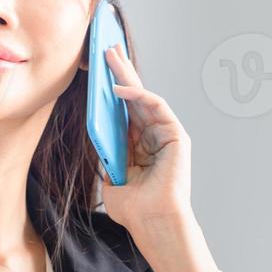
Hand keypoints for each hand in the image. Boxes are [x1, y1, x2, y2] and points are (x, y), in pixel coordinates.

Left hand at [98, 44, 192, 231]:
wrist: (153, 223)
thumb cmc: (134, 208)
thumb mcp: (111, 175)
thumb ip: (107, 153)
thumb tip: (95, 130)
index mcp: (138, 145)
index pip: (124, 109)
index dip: (112, 88)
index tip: (98, 68)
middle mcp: (153, 136)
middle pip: (134, 97)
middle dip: (120, 72)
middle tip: (106, 48)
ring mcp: (166, 135)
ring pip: (145, 96)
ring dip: (126, 76)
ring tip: (110, 57)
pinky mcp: (176, 136)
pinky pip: (156, 107)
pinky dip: (138, 96)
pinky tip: (118, 90)